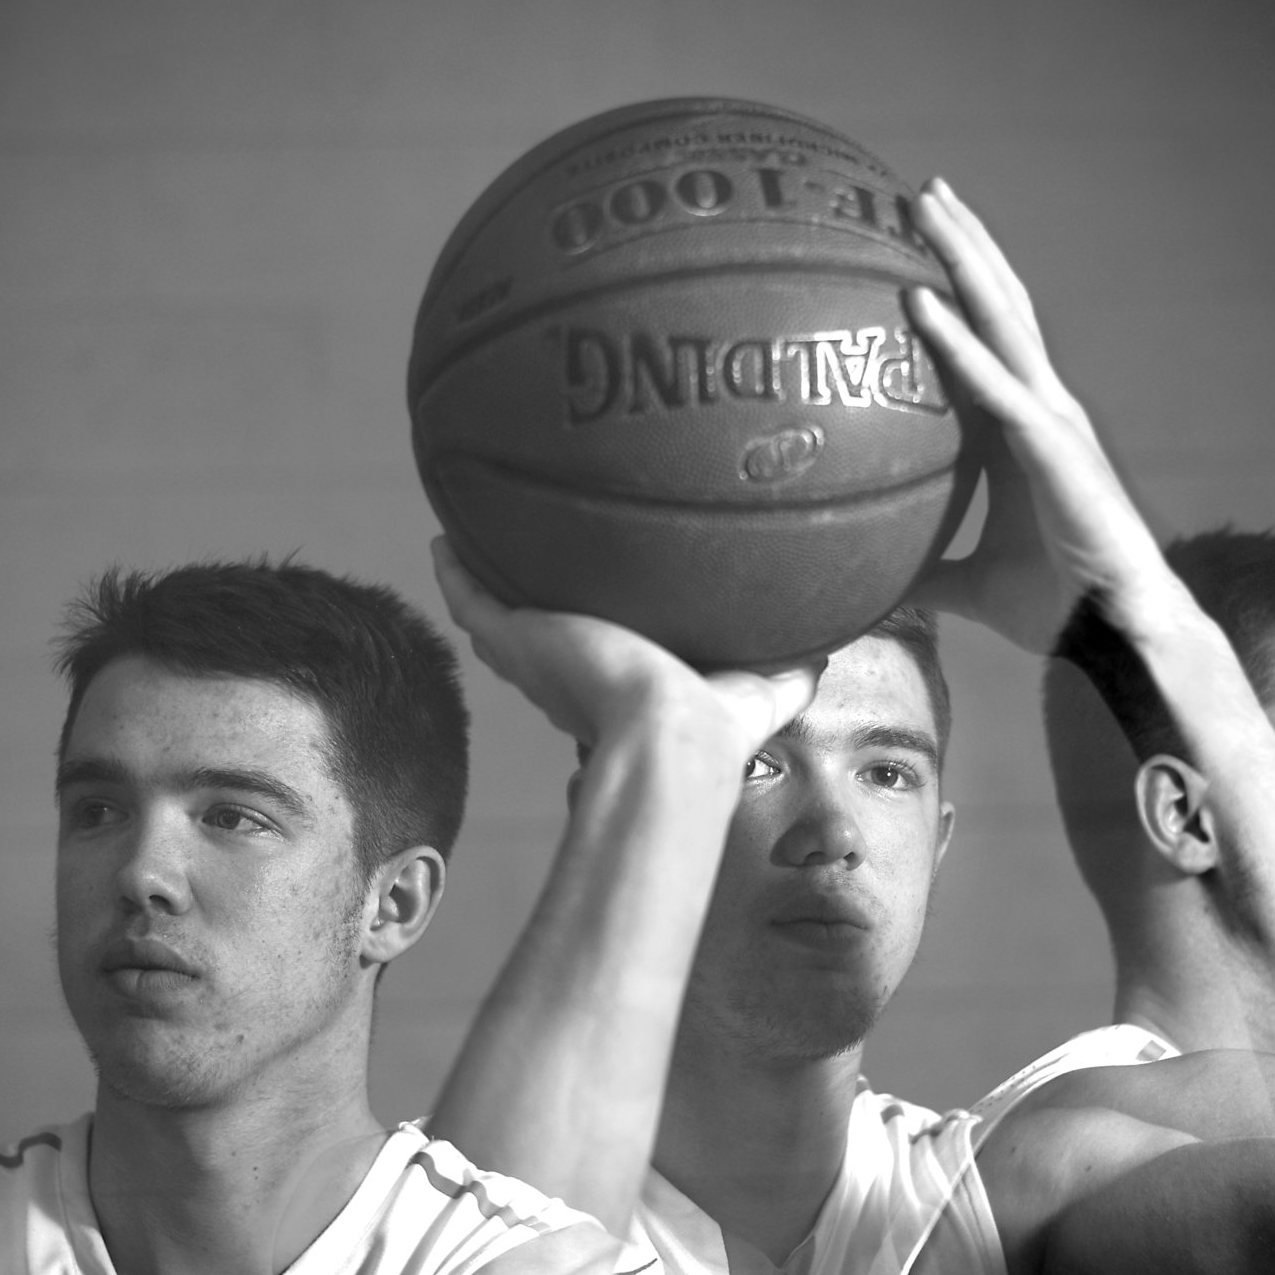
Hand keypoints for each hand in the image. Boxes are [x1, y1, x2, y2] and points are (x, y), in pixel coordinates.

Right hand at [431, 539, 815, 771]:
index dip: (591, 636)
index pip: (597, 659)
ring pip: (497, 621)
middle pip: (540, 640)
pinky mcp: (518, 641)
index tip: (594, 612)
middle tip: (522, 571)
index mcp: (621, 687)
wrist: (671, 736)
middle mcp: (574, 675)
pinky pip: (471, 600)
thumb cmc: (716, 728)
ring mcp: (539, 659)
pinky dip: (455, 571)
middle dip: (531, 612)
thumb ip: (791, 672)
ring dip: (484, 586)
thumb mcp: (764, 691)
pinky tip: (444, 539)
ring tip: (469, 546)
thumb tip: (829, 651)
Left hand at [903, 178, 1170, 652]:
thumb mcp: (972, 585)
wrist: (1115, 633)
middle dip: (962, 243)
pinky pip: (994, 384)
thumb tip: (874, 590)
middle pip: (997, 305)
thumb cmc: (1057, 605)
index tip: (916, 240)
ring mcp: (1050, 418)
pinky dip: (956, 341)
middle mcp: (1038, 407)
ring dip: (962, 258)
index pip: (984, 338)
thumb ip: (928, 574)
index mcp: (1019, 429)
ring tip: (926, 203)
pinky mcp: (1053, 445)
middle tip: (920, 189)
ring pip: (1001, 318)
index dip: (956, 285)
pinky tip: (920, 301)